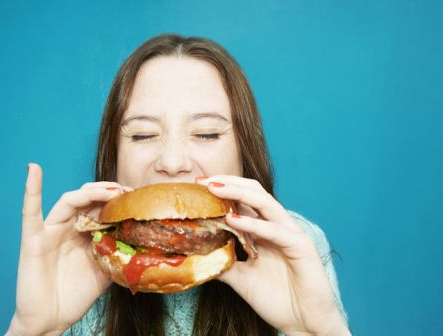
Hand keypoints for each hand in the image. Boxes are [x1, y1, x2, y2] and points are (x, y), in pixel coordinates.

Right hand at [7, 164, 129, 334]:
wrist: (52, 319)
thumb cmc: (76, 295)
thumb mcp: (105, 270)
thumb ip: (117, 251)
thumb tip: (142, 240)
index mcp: (85, 232)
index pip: (102, 207)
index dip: (119, 199)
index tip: (138, 196)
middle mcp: (69, 227)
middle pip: (88, 199)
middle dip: (109, 192)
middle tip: (128, 192)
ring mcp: (50, 230)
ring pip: (70, 201)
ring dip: (90, 192)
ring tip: (109, 191)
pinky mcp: (33, 239)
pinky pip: (30, 213)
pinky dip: (31, 189)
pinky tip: (34, 170)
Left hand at [196, 176, 349, 335]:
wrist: (304, 324)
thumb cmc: (277, 299)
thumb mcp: (241, 278)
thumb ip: (224, 262)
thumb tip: (197, 254)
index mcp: (264, 230)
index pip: (243, 200)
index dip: (222, 190)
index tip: (197, 186)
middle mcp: (277, 226)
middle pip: (254, 192)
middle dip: (228, 183)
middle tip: (203, 180)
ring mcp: (290, 233)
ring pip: (265, 202)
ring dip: (238, 193)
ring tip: (214, 189)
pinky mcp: (301, 246)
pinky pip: (275, 230)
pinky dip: (254, 224)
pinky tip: (233, 220)